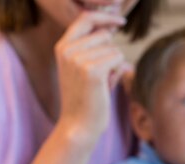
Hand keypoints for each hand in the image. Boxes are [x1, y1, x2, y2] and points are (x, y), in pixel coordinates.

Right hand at [55, 12, 127, 142]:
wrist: (79, 125)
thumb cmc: (88, 97)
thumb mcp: (87, 67)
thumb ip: (96, 47)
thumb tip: (111, 28)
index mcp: (62, 47)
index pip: (85, 19)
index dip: (105, 17)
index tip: (121, 21)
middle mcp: (67, 50)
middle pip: (105, 35)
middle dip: (110, 53)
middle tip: (101, 75)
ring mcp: (78, 59)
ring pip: (114, 49)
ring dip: (114, 65)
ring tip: (101, 83)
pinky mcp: (92, 71)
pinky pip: (119, 59)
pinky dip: (118, 72)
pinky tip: (107, 86)